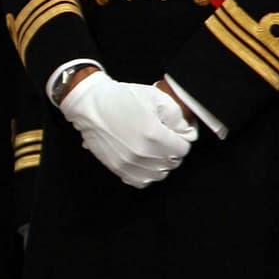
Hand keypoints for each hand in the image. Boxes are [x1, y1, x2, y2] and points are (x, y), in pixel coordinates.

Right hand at [60, 68, 196, 187]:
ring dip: (160, 164)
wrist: (92, 106)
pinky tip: (144, 162)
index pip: (182, 149)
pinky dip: (146, 174)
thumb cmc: (121, 99)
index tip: (174, 134)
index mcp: (154, 135)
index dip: (181, 140)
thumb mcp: (155, 97)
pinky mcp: (118, 168)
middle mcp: (142, 153)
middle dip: (172, 151)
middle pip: (172, 163)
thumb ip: (177, 116)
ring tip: (155, 151)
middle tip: (164, 140)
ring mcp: (129, 163)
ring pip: (158, 174)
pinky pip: (141, 181)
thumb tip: (186, 132)